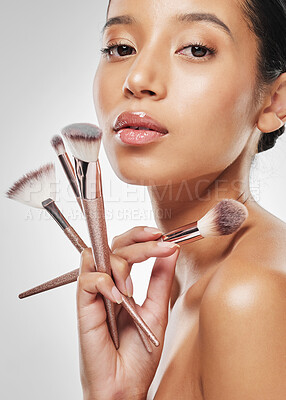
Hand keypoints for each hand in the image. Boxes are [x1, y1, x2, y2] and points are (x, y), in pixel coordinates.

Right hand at [76, 226, 179, 399]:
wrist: (127, 384)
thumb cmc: (139, 353)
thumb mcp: (157, 309)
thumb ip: (160, 279)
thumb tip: (170, 250)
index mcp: (122, 283)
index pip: (125, 247)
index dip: (139, 235)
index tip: (161, 235)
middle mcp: (107, 285)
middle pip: (113, 246)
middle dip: (137, 242)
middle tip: (158, 246)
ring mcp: (94, 294)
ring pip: (98, 256)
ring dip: (121, 264)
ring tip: (132, 289)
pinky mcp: (83, 307)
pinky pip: (87, 280)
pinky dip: (105, 283)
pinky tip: (119, 298)